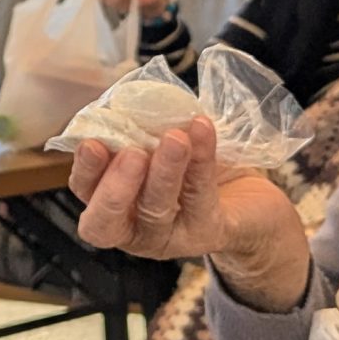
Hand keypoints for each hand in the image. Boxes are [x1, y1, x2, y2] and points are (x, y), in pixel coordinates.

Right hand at [69, 114, 304, 301]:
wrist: (253, 201)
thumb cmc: (196, 169)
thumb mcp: (161, 147)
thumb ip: (140, 133)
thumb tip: (126, 102)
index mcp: (115, 205)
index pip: (86, 193)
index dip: (84, 171)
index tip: (92, 142)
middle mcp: (135, 229)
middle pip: (106, 223)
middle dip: (114, 189)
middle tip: (131, 153)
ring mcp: (171, 237)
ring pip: (156, 210)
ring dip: (164, 171)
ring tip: (175, 137)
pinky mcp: (209, 233)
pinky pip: (200, 197)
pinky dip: (201, 160)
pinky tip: (202, 130)